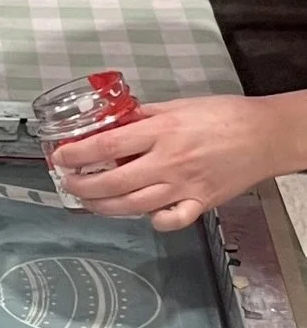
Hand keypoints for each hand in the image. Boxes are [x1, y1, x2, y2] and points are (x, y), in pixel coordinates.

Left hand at [54, 93, 303, 230]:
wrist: (266, 134)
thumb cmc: (226, 116)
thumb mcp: (180, 105)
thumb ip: (146, 115)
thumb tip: (117, 122)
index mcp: (163, 131)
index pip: (108, 145)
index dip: (78, 154)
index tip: (61, 158)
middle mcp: (169, 161)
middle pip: (113, 182)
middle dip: (83, 186)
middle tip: (70, 185)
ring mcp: (184, 185)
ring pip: (133, 205)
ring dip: (104, 207)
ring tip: (89, 202)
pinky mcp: (200, 202)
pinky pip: (170, 220)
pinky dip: (153, 222)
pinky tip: (144, 216)